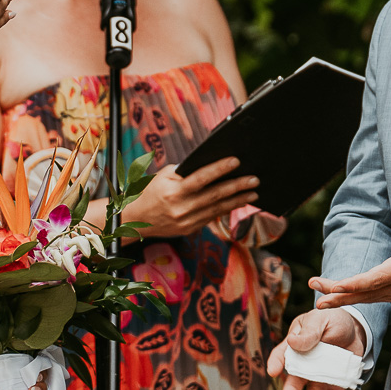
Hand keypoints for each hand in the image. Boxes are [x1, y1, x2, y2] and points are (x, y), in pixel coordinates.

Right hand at [120, 158, 258, 237]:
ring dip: (238, 200)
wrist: (136, 220)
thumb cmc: (150, 192)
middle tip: (254, 179)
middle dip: (237, 186)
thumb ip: (185, 171)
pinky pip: (212, 217)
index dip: (219, 169)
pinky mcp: (190, 229)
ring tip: (253, 192)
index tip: (236, 160)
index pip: (200, 178)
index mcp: (173, 191)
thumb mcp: (163, 176)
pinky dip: (226, 209)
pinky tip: (239, 202)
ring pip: (217, 209)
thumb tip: (210, 166)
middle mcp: (181, 208)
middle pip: (214, 195)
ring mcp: (187, 221)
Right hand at [265, 307, 363, 389]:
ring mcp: (319, 378)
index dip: (276, 363)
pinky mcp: (334, 387)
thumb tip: (292, 342)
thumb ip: (309, 332)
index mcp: (295, 347)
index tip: (273, 371)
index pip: (282, 355)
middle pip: (296, 379)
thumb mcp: (320, 320)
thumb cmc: (331, 321)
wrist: (354, 330)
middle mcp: (304, 366)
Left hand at [310, 212, 390, 305]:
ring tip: (319, 299)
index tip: (336, 287)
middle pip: (364, 293)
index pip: (375, 279)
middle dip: (340, 295)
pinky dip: (353, 299)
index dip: (355, 284)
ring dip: (342, 299)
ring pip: (365, 298)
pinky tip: (337, 297)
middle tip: (317, 297)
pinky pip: (370, 298)